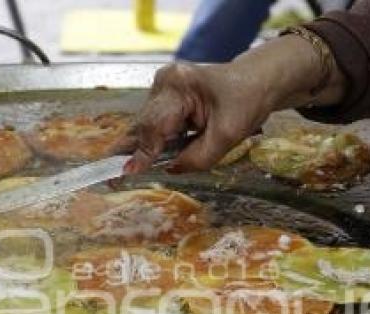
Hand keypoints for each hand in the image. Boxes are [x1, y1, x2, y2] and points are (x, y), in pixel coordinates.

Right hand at [125, 35, 346, 173]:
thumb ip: (197, 157)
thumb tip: (169, 170)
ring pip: (146, 126)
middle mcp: (164, 83)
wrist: (257, 81)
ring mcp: (161, 89)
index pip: (154, 125)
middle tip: (112, 176)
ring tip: (124, 168)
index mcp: (179, 85)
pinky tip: (144, 157)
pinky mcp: (163, 98)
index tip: (126, 172)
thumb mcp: (227, 136)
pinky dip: (153, 141)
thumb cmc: (246, 102)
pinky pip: (153, 124)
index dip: (142, 152)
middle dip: (137, 151)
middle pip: (144, 125)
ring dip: (146, 147)